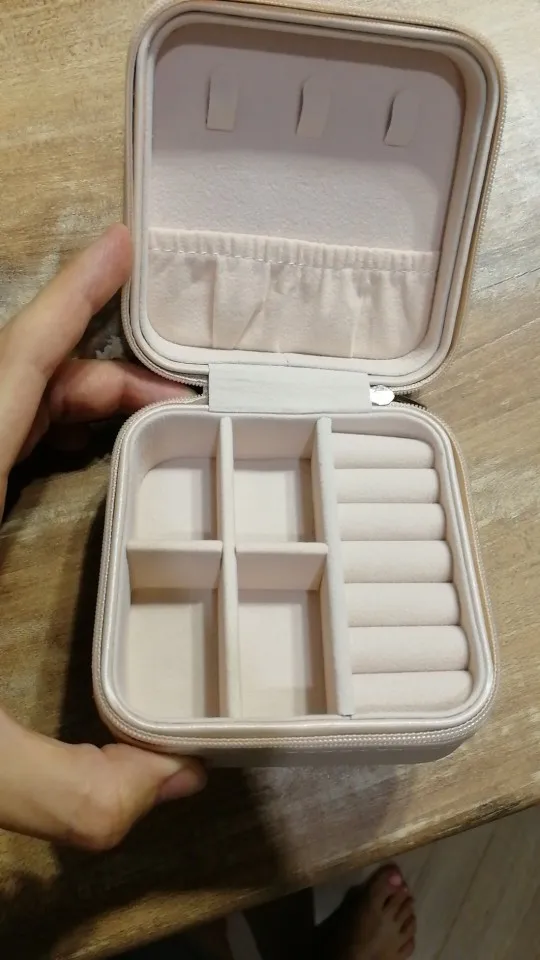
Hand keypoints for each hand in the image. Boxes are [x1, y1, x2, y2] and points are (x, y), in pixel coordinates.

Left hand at [0, 225, 205, 848]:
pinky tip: (82, 470)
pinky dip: (49, 440)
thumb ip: (72, 790)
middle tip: (186, 398)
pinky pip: (1, 449)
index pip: (16, 368)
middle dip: (109, 374)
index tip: (122, 244)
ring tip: (156, 427)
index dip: (72, 299)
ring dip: (82, 406)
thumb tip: (175, 778)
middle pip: (26, 384)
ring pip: (12, 413)